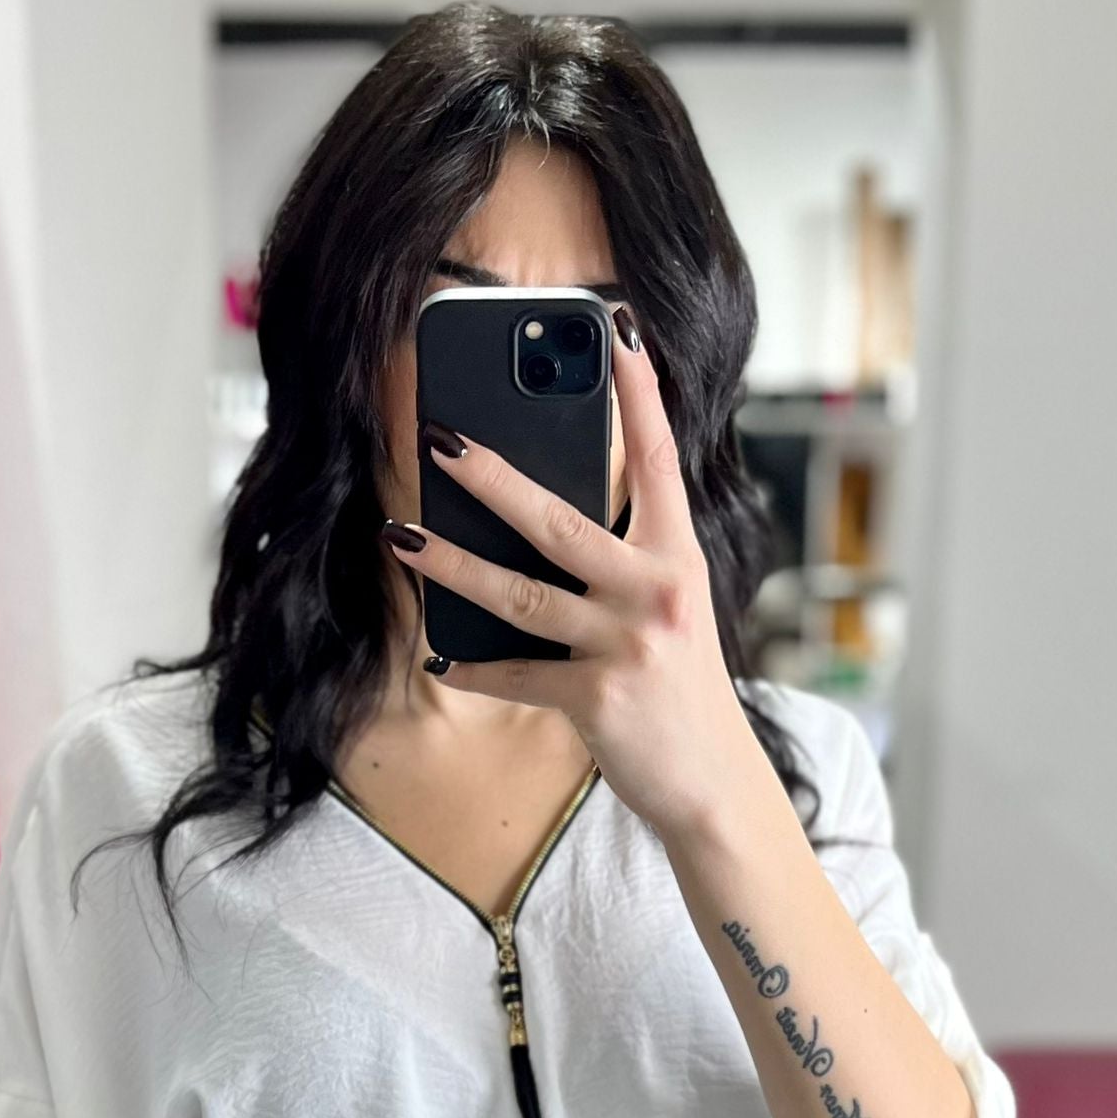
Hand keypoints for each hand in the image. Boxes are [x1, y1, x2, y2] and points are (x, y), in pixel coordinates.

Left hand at [386, 305, 755, 841]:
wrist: (714, 785)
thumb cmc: (682, 691)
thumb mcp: (671, 614)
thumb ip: (625, 565)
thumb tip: (538, 521)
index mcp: (680, 559)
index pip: (658, 460)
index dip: (639, 394)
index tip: (616, 332)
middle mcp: (657, 593)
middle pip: (560, 521)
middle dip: (493, 476)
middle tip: (441, 438)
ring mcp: (627, 646)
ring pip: (518, 595)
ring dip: (450, 564)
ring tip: (402, 535)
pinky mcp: (598, 699)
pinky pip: (517, 675)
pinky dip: (476, 670)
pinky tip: (442, 659)